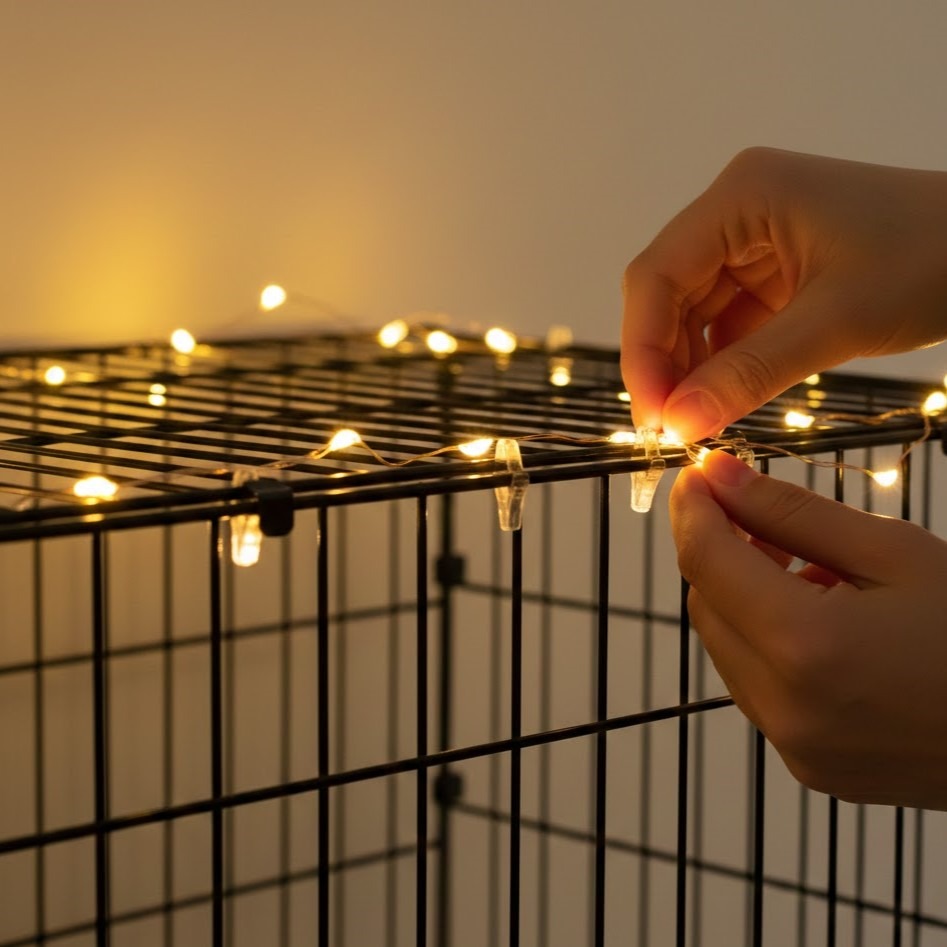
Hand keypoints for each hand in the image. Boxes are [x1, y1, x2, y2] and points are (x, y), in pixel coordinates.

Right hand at [622, 147, 946, 440]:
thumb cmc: (933, 259)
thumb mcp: (835, 322)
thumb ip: (747, 374)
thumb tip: (678, 423)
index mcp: (741, 197)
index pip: (657, 275)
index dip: (643, 348)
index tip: (654, 414)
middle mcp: (737, 213)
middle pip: (668, 295)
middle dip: (665, 363)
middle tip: (672, 428)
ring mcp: (755, 243)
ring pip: (693, 315)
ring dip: (690, 369)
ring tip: (696, 421)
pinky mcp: (775, 275)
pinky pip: (728, 325)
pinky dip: (722, 366)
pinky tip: (723, 400)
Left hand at [671, 449, 946, 809]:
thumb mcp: (894, 552)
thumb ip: (792, 513)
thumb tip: (718, 476)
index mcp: (805, 646)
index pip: (705, 560)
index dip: (693, 508)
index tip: (698, 474)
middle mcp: (784, 707)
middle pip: (706, 605)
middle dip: (720, 552)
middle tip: (762, 516)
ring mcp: (795, 747)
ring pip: (726, 647)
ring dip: (744, 598)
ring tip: (811, 570)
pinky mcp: (810, 767)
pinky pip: (757, 688)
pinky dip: (768, 645)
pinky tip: (823, 623)